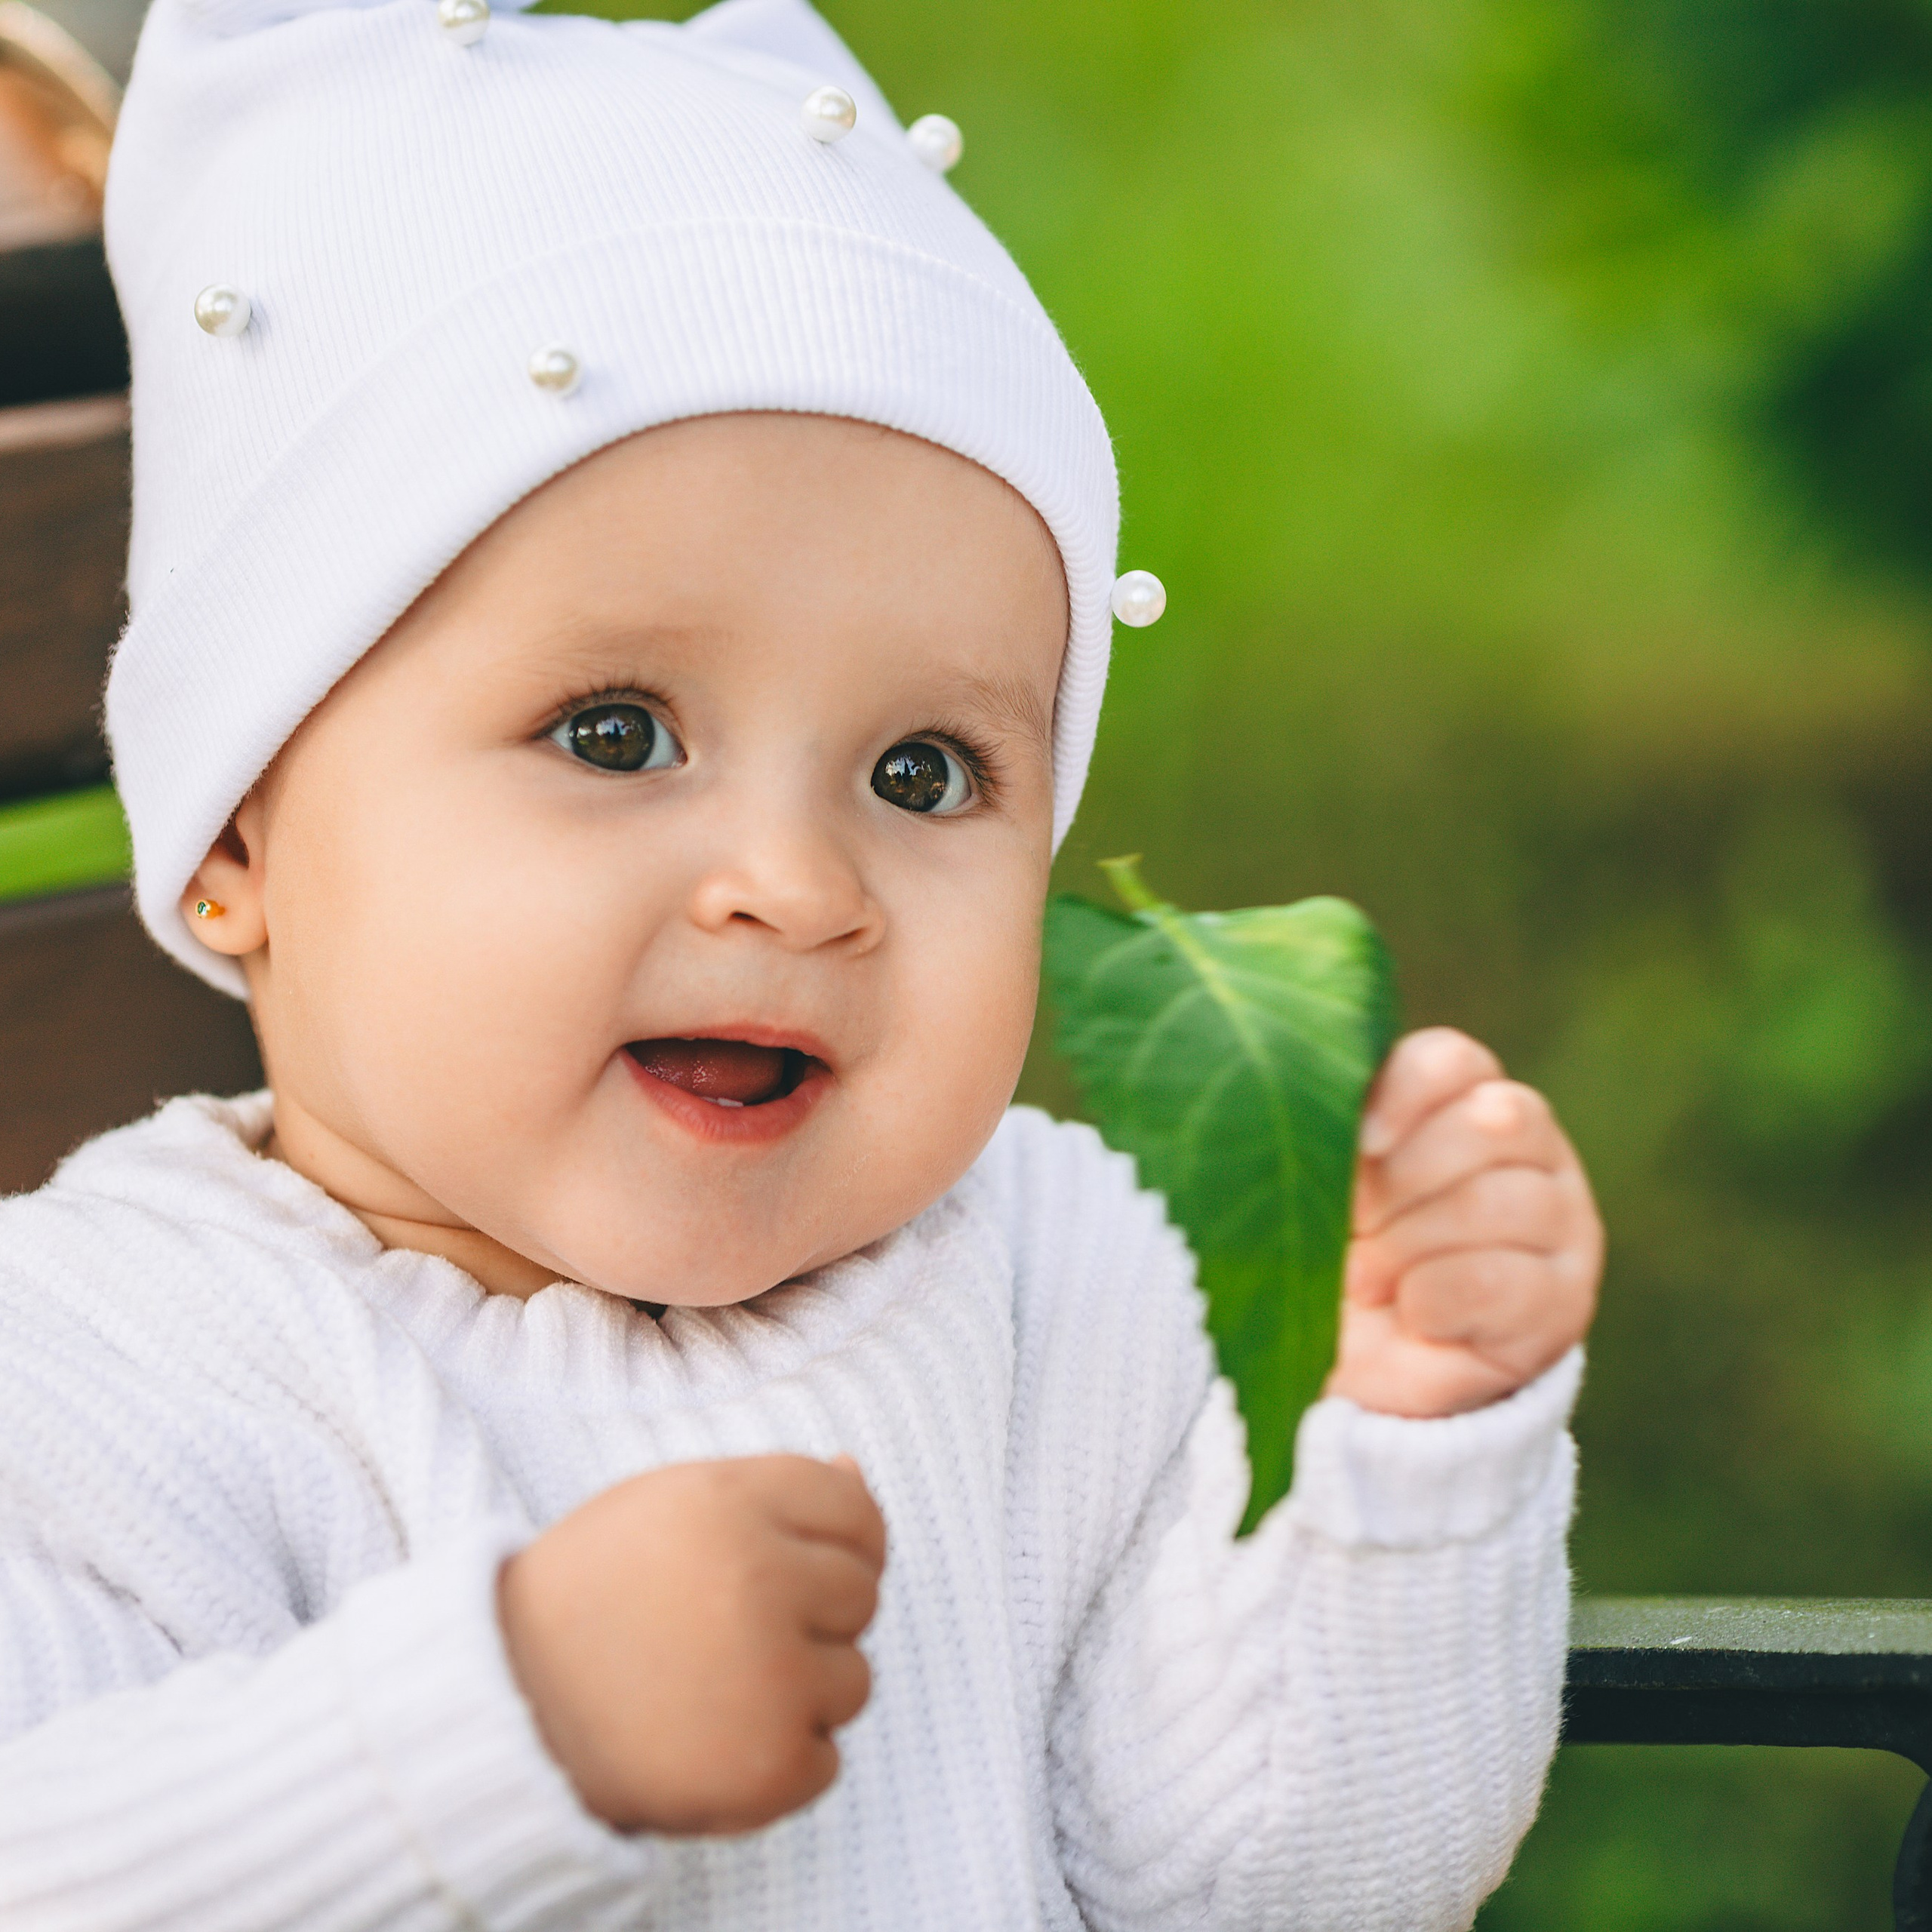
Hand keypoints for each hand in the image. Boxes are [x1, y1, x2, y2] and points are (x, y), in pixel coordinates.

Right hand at [497, 1454, 885, 1834]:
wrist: (501, 1711)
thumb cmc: (595, 1596)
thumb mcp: (669, 1508)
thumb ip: (769, 1490)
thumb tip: (855, 1467)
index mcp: (730, 1502)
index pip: (856, 1511)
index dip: (834, 1545)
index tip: (781, 1572)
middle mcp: (758, 1578)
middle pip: (861, 1595)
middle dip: (810, 1619)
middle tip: (719, 1637)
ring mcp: (769, 1675)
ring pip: (853, 1680)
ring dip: (797, 1695)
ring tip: (706, 1691)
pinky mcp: (769, 1765)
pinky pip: (825, 1761)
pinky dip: (776, 1765)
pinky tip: (704, 1746)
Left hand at [1326, 1027, 1600, 1417]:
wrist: (1364, 1368)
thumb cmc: (1340, 1255)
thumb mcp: (1328, 1188)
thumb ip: (1334, 1137)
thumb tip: (1313, 1112)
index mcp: (1465, 1098)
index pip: (1453, 1062)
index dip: (1403, 1093)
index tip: (1359, 1144)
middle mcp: (1530, 1149)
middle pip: (1493, 1123)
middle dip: (1405, 1182)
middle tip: (1356, 1230)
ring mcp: (1561, 1221)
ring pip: (1503, 1201)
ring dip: (1412, 1245)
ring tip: (1373, 1280)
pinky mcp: (1563, 1300)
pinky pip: (1500, 1280)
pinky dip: (1436, 1300)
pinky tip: (1413, 1314)